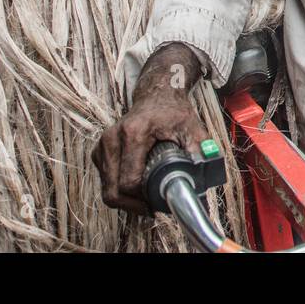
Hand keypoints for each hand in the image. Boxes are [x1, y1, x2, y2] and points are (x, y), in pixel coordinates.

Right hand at [92, 44, 206, 213]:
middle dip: (132, 205)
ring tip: (146, 199)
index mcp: (133, 133)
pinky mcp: (99, 151)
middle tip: (152, 208)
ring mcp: (103, 145)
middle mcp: (112, 139)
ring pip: (106, 188)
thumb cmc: (173, 111)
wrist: (156, 95)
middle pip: (113, 190)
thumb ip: (199, 149)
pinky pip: (105, 181)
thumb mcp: (191, 126)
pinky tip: (136, 188)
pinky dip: (118, 190)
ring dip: (125, 200)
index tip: (159, 203)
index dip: (143, 199)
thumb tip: (205, 174)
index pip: (129, 181)